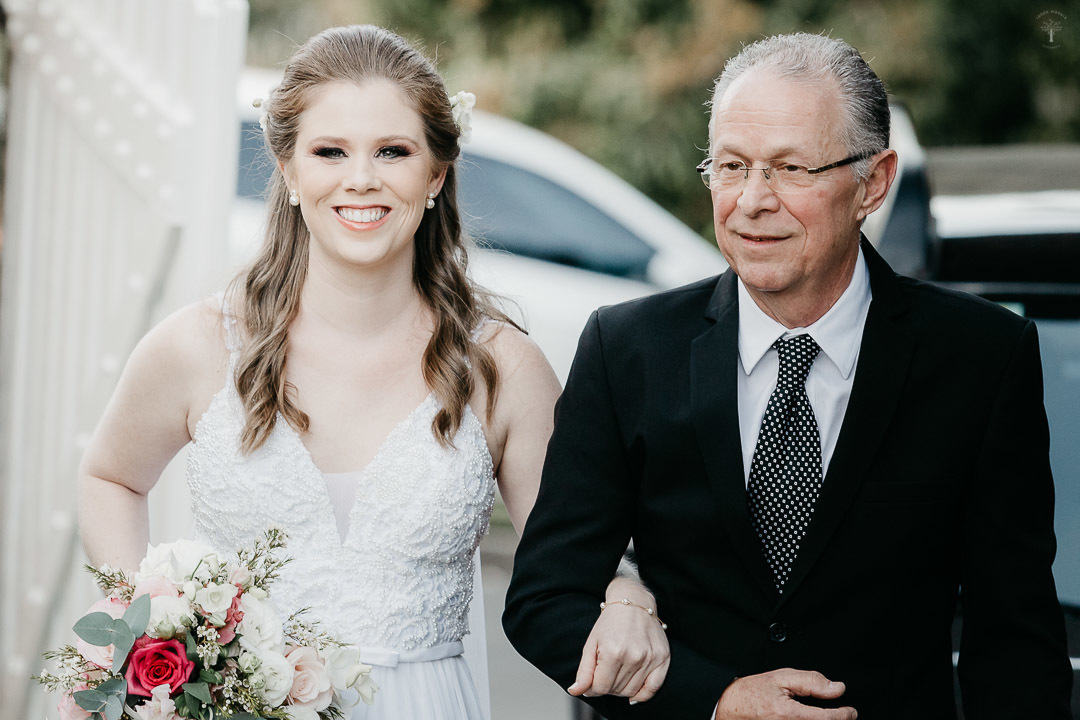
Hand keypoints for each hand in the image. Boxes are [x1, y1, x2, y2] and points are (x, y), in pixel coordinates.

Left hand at [567, 579, 669, 702]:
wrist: (633, 602)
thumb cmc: (610, 622)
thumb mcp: (591, 644)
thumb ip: (584, 671)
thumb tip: (575, 691)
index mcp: (613, 652)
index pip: (601, 687)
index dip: (593, 688)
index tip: (591, 682)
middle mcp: (634, 656)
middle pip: (616, 690)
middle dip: (606, 686)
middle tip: (605, 673)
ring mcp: (650, 658)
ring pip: (632, 691)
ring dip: (621, 689)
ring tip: (617, 674)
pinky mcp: (663, 658)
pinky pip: (653, 688)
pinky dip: (642, 695)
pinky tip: (633, 694)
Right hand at [715, 669, 856, 719]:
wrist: (731, 707)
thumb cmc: (752, 693)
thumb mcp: (781, 677)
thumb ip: (811, 681)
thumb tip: (837, 688)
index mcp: (788, 713)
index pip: (826, 719)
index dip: (844, 715)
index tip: (851, 711)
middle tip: (843, 715)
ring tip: (828, 717)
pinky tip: (811, 718)